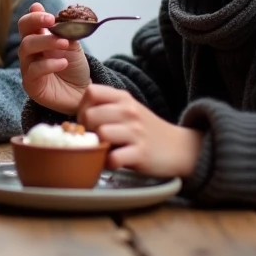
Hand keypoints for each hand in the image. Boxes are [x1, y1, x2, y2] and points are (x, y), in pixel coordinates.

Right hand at [17, 2, 90, 114]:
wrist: (84, 93)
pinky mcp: (31, 84)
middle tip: (53, 22)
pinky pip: (34, 71)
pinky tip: (63, 63)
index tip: (49, 16)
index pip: (27, 24)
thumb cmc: (75, 68)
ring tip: (65, 44)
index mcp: (38, 40)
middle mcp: (30, 53)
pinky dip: (49, 64)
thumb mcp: (72, 45)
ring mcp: (28, 68)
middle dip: (37, 25)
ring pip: (26, 50)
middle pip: (24, 35)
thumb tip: (52, 12)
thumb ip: (62, 31)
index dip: (34, 17)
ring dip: (45, 42)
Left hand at [77, 84, 202, 178]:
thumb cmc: (146, 130)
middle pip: (90, 115)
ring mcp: (136, 132)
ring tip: (104, 150)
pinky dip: (109, 163)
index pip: (91, 92)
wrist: (179, 148)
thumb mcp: (129, 110)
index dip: (83, 107)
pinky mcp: (141, 153)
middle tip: (95, 139)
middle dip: (87, 130)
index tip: (89, 121)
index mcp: (124, 98)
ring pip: (101, 134)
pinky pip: (113, 158)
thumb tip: (76, 119)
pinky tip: (114, 162)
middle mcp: (130, 111)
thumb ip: (105, 107)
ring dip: (98, 146)